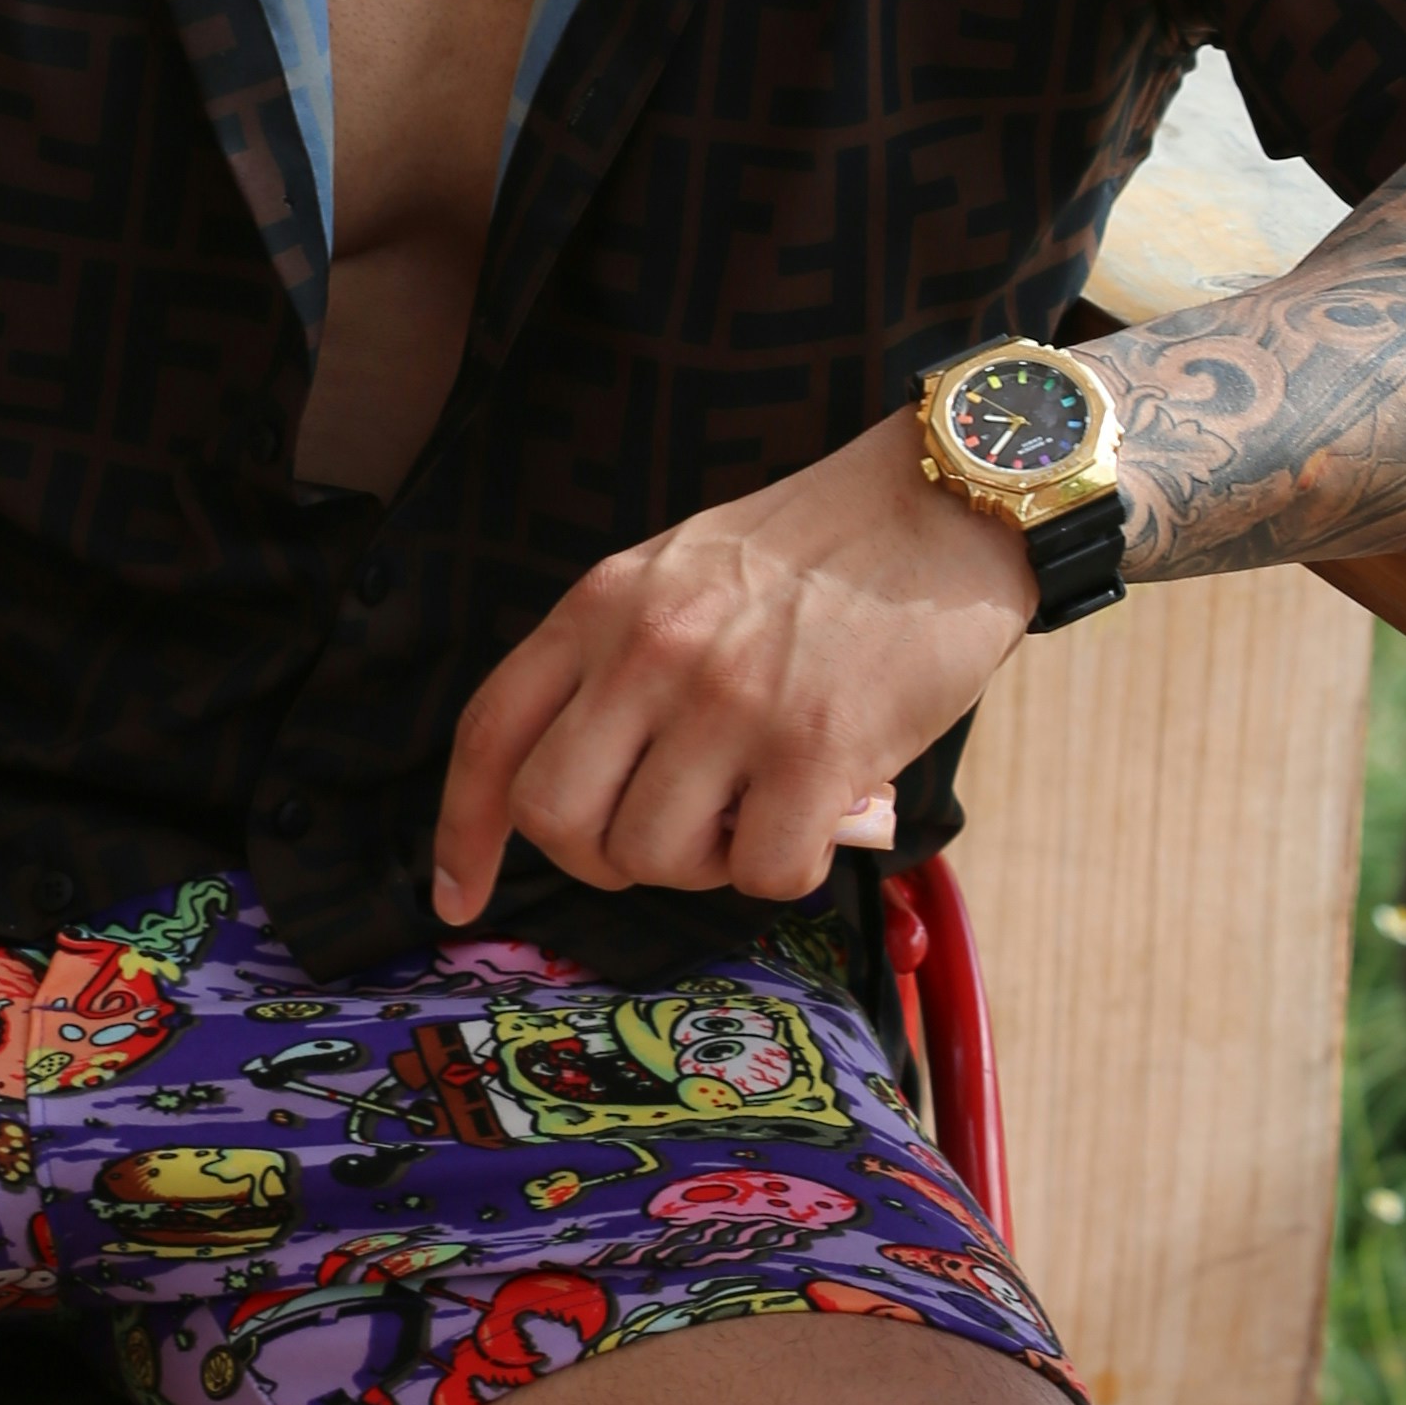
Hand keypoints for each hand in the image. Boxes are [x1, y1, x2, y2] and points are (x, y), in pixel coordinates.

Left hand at [433, 411, 1035, 928]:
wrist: (944, 506)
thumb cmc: (821, 552)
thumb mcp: (680, 571)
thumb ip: (621, 662)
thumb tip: (600, 790)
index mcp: (603, 604)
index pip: (492, 732)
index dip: (465, 830)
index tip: (461, 898)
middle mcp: (649, 651)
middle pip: (556, 816)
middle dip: (602, 857)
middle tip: (669, 837)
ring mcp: (729, 701)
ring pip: (652, 857)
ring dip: (705, 862)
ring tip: (761, 806)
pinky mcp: (816, 749)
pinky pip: (762, 873)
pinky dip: (787, 868)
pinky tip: (821, 816)